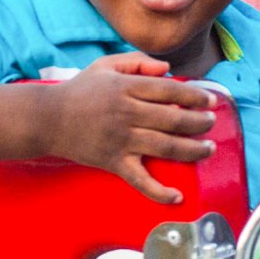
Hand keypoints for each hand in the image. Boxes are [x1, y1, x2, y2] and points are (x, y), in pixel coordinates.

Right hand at [43, 52, 217, 202]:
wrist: (47, 118)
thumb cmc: (80, 89)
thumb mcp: (107, 65)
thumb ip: (139, 62)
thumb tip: (169, 69)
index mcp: (127, 87)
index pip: (170, 90)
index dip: (194, 95)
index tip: (211, 100)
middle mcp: (126, 113)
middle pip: (173, 118)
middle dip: (199, 122)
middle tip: (213, 123)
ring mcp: (120, 139)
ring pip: (164, 146)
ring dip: (192, 149)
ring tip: (208, 148)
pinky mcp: (113, 162)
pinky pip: (139, 180)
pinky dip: (158, 191)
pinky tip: (177, 196)